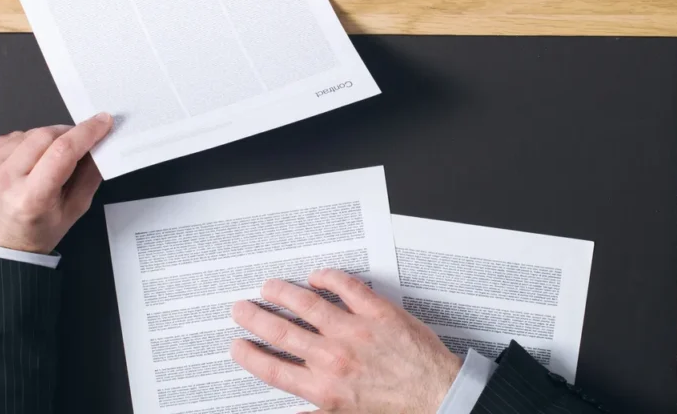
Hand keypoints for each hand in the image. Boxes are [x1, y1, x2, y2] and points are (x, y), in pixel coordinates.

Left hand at [0, 113, 112, 253]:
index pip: (63, 151)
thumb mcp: (74, 210)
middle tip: (76, 143)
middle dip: (67, 134)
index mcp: (31, 198)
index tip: (101, 122)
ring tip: (43, 162)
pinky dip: (23, 143)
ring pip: (27, 133)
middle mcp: (4, 181)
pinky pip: (9, 136)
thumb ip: (90, 175)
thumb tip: (99, 142)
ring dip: (43, 140)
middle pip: (45, 135)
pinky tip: (24, 162)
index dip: (86, 132)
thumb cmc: (35, 232)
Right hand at [230, 269, 460, 412]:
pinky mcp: (377, 312)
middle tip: (242, 309)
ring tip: (270, 287)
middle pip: (281, 333)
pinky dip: (327, 277)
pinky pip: (346, 287)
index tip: (238, 345)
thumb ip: (316, 413)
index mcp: (325, 389)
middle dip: (255, 319)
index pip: (274, 370)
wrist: (438, 396)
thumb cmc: (398, 409)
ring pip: (307, 304)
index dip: (250, 356)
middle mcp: (334, 359)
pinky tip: (316, 276)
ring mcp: (354, 332)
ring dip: (282, 293)